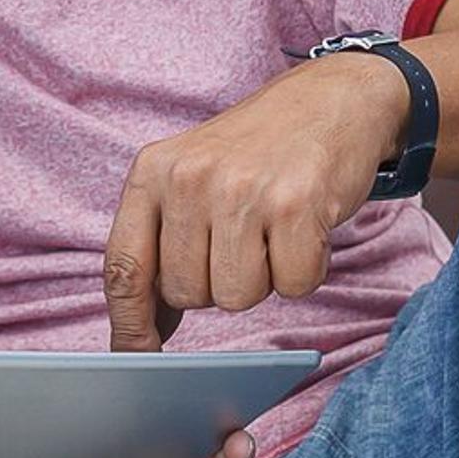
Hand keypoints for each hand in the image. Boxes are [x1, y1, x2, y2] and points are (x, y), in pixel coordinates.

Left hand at [100, 52, 404, 350]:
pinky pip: (293, 286)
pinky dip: (305, 269)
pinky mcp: (296, 205)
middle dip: (219, 283)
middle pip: (188, 294)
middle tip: (243, 237)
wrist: (333, 99)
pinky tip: (305, 228)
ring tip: (272, 230)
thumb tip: (144, 330)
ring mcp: (242, 191)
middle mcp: (190, 178)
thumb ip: (163, 244)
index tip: (135, 358)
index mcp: (153, 171)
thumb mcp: (192, 177)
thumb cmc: (259, 150)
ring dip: (264, 278)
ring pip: (238, 298)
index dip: (129, 324)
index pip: (125, 267)